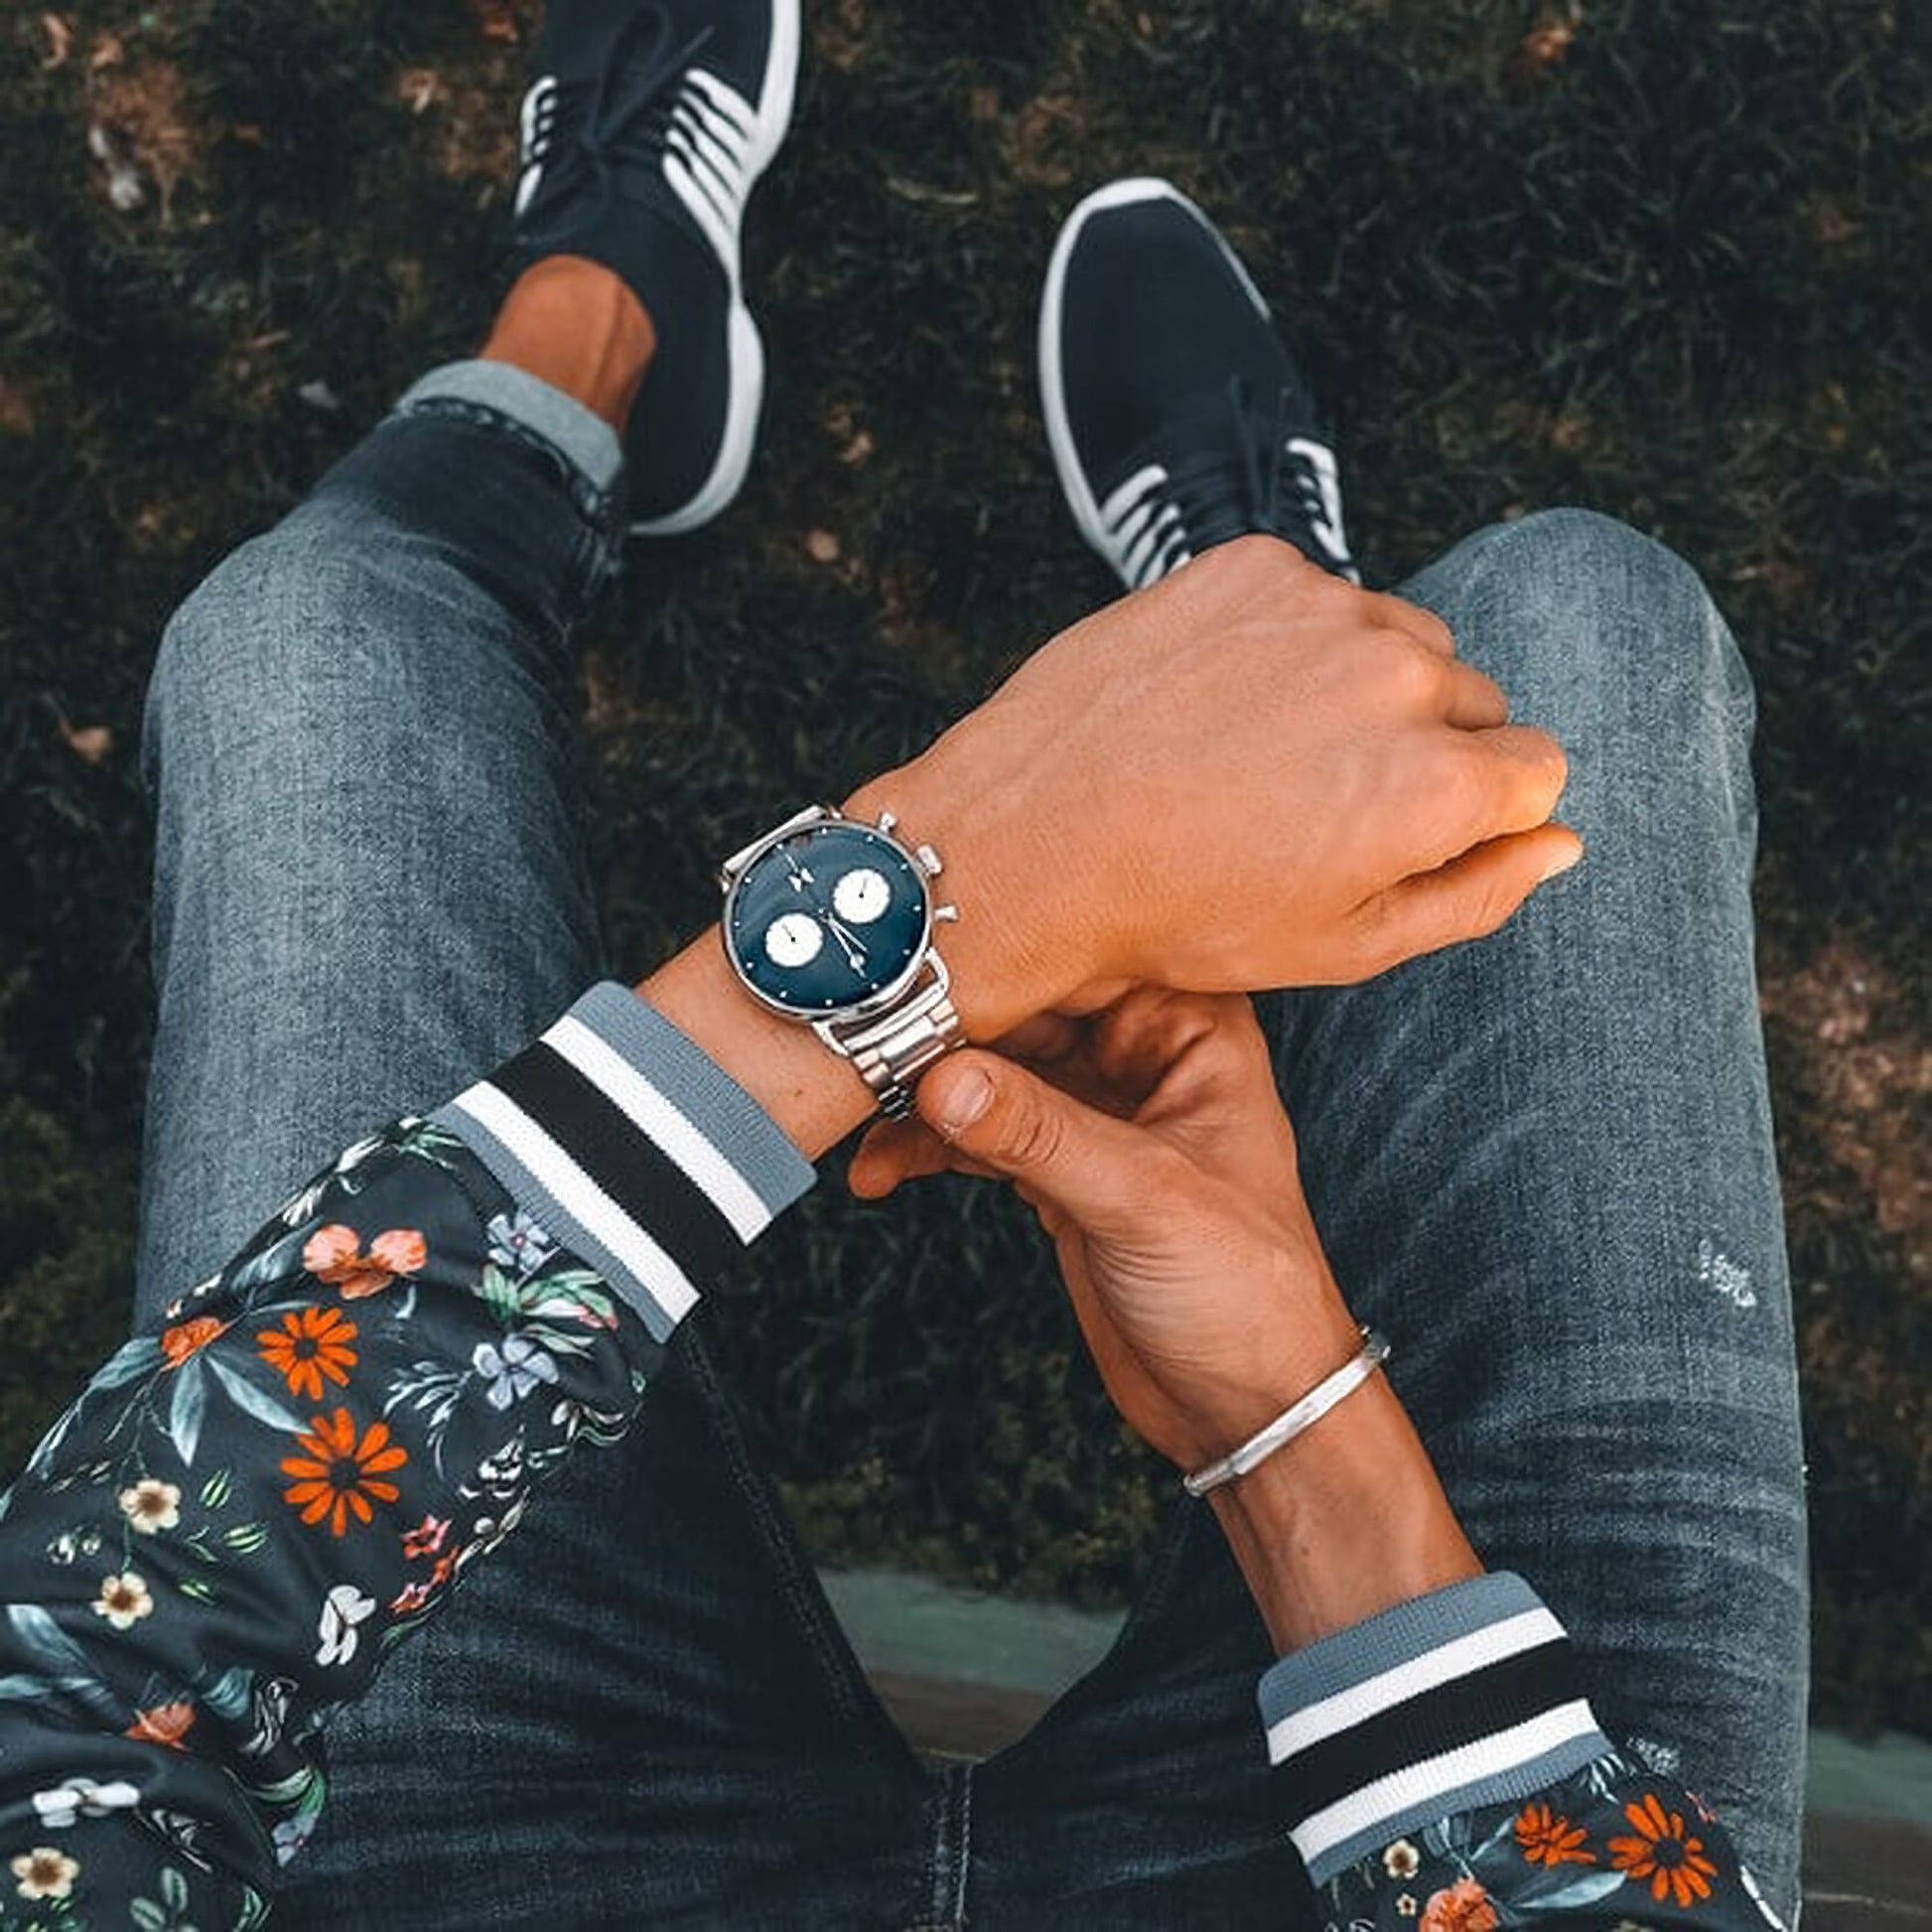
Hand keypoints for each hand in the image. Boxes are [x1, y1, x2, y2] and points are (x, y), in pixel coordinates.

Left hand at [846, 536, 1579, 1042]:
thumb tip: (1562, 842)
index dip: (1474, 814)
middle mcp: (1399, 676)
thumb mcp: (1342, 945)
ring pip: (1398, 641)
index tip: (1396, 833)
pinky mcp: (1253, 566)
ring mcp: (1323, 608)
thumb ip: (1477, 893)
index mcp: (1439, 782)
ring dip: (1359, 687)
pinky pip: (1318, 598)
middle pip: (1473, 701)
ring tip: (1261, 753)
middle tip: (1313, 803)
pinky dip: (1288, 641)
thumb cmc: (1179, 913)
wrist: (1028, 841)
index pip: (1538, 770)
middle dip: (1421, 749)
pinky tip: (1220, 703)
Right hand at [849, 984, 1484, 1650]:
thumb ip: (1039, 1134)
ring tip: (864, 1120)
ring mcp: (1097, 1114)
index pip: (1079, 965)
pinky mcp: (1060, 1169)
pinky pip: (977, 1134)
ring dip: (921, 1098)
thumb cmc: (1250, 1290)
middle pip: (1021, 1015)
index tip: (913, 974)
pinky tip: (884, 1168)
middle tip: (864, 1054)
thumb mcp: (1142, 1198)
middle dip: (941, 1036)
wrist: (1250, 1407)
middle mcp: (1141, 1058)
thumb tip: (943, 1076)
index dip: (999, 964)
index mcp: (1189, 1031)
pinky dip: (927, 1146)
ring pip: (988, 1074)